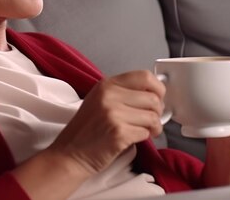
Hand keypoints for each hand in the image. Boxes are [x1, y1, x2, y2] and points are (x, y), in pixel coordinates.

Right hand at [47, 70, 164, 177]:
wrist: (70, 154)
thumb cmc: (87, 130)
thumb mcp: (100, 100)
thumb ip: (123, 93)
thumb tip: (154, 94)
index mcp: (106, 85)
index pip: (144, 76)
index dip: (157, 88)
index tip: (159, 97)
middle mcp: (109, 96)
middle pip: (152, 98)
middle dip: (157, 111)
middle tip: (151, 119)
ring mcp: (113, 114)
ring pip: (152, 117)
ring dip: (154, 127)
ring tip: (145, 130)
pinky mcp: (119, 133)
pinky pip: (146, 132)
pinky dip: (144, 137)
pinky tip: (133, 138)